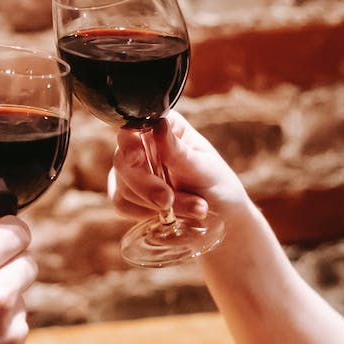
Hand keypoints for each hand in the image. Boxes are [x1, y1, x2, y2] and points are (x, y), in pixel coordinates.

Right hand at [107, 110, 247, 225]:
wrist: (221, 217)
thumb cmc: (218, 186)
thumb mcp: (204, 170)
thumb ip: (179, 152)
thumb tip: (158, 126)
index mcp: (164, 127)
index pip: (135, 127)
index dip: (129, 142)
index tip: (136, 157)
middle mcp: (142, 144)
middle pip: (123, 160)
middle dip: (147, 185)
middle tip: (169, 201)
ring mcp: (130, 170)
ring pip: (123, 186)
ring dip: (156, 203)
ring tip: (193, 208)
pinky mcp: (125, 195)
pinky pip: (123, 204)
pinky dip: (147, 213)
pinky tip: (169, 214)